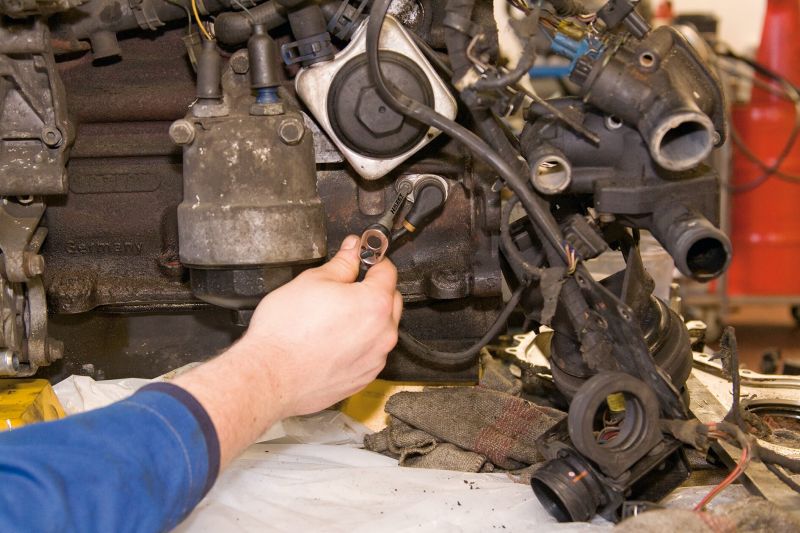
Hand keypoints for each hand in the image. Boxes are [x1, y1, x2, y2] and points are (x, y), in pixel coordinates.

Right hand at [240, 234, 402, 417]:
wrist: (270, 376)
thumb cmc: (286, 333)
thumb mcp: (312, 281)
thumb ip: (341, 264)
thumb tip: (352, 251)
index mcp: (375, 304)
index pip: (387, 271)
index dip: (372, 260)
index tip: (360, 260)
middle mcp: (383, 334)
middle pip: (389, 300)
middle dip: (372, 290)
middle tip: (343, 288)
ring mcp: (375, 359)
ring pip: (381, 329)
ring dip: (366, 320)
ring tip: (333, 319)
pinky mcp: (363, 377)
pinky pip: (370, 353)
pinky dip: (358, 344)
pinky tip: (332, 341)